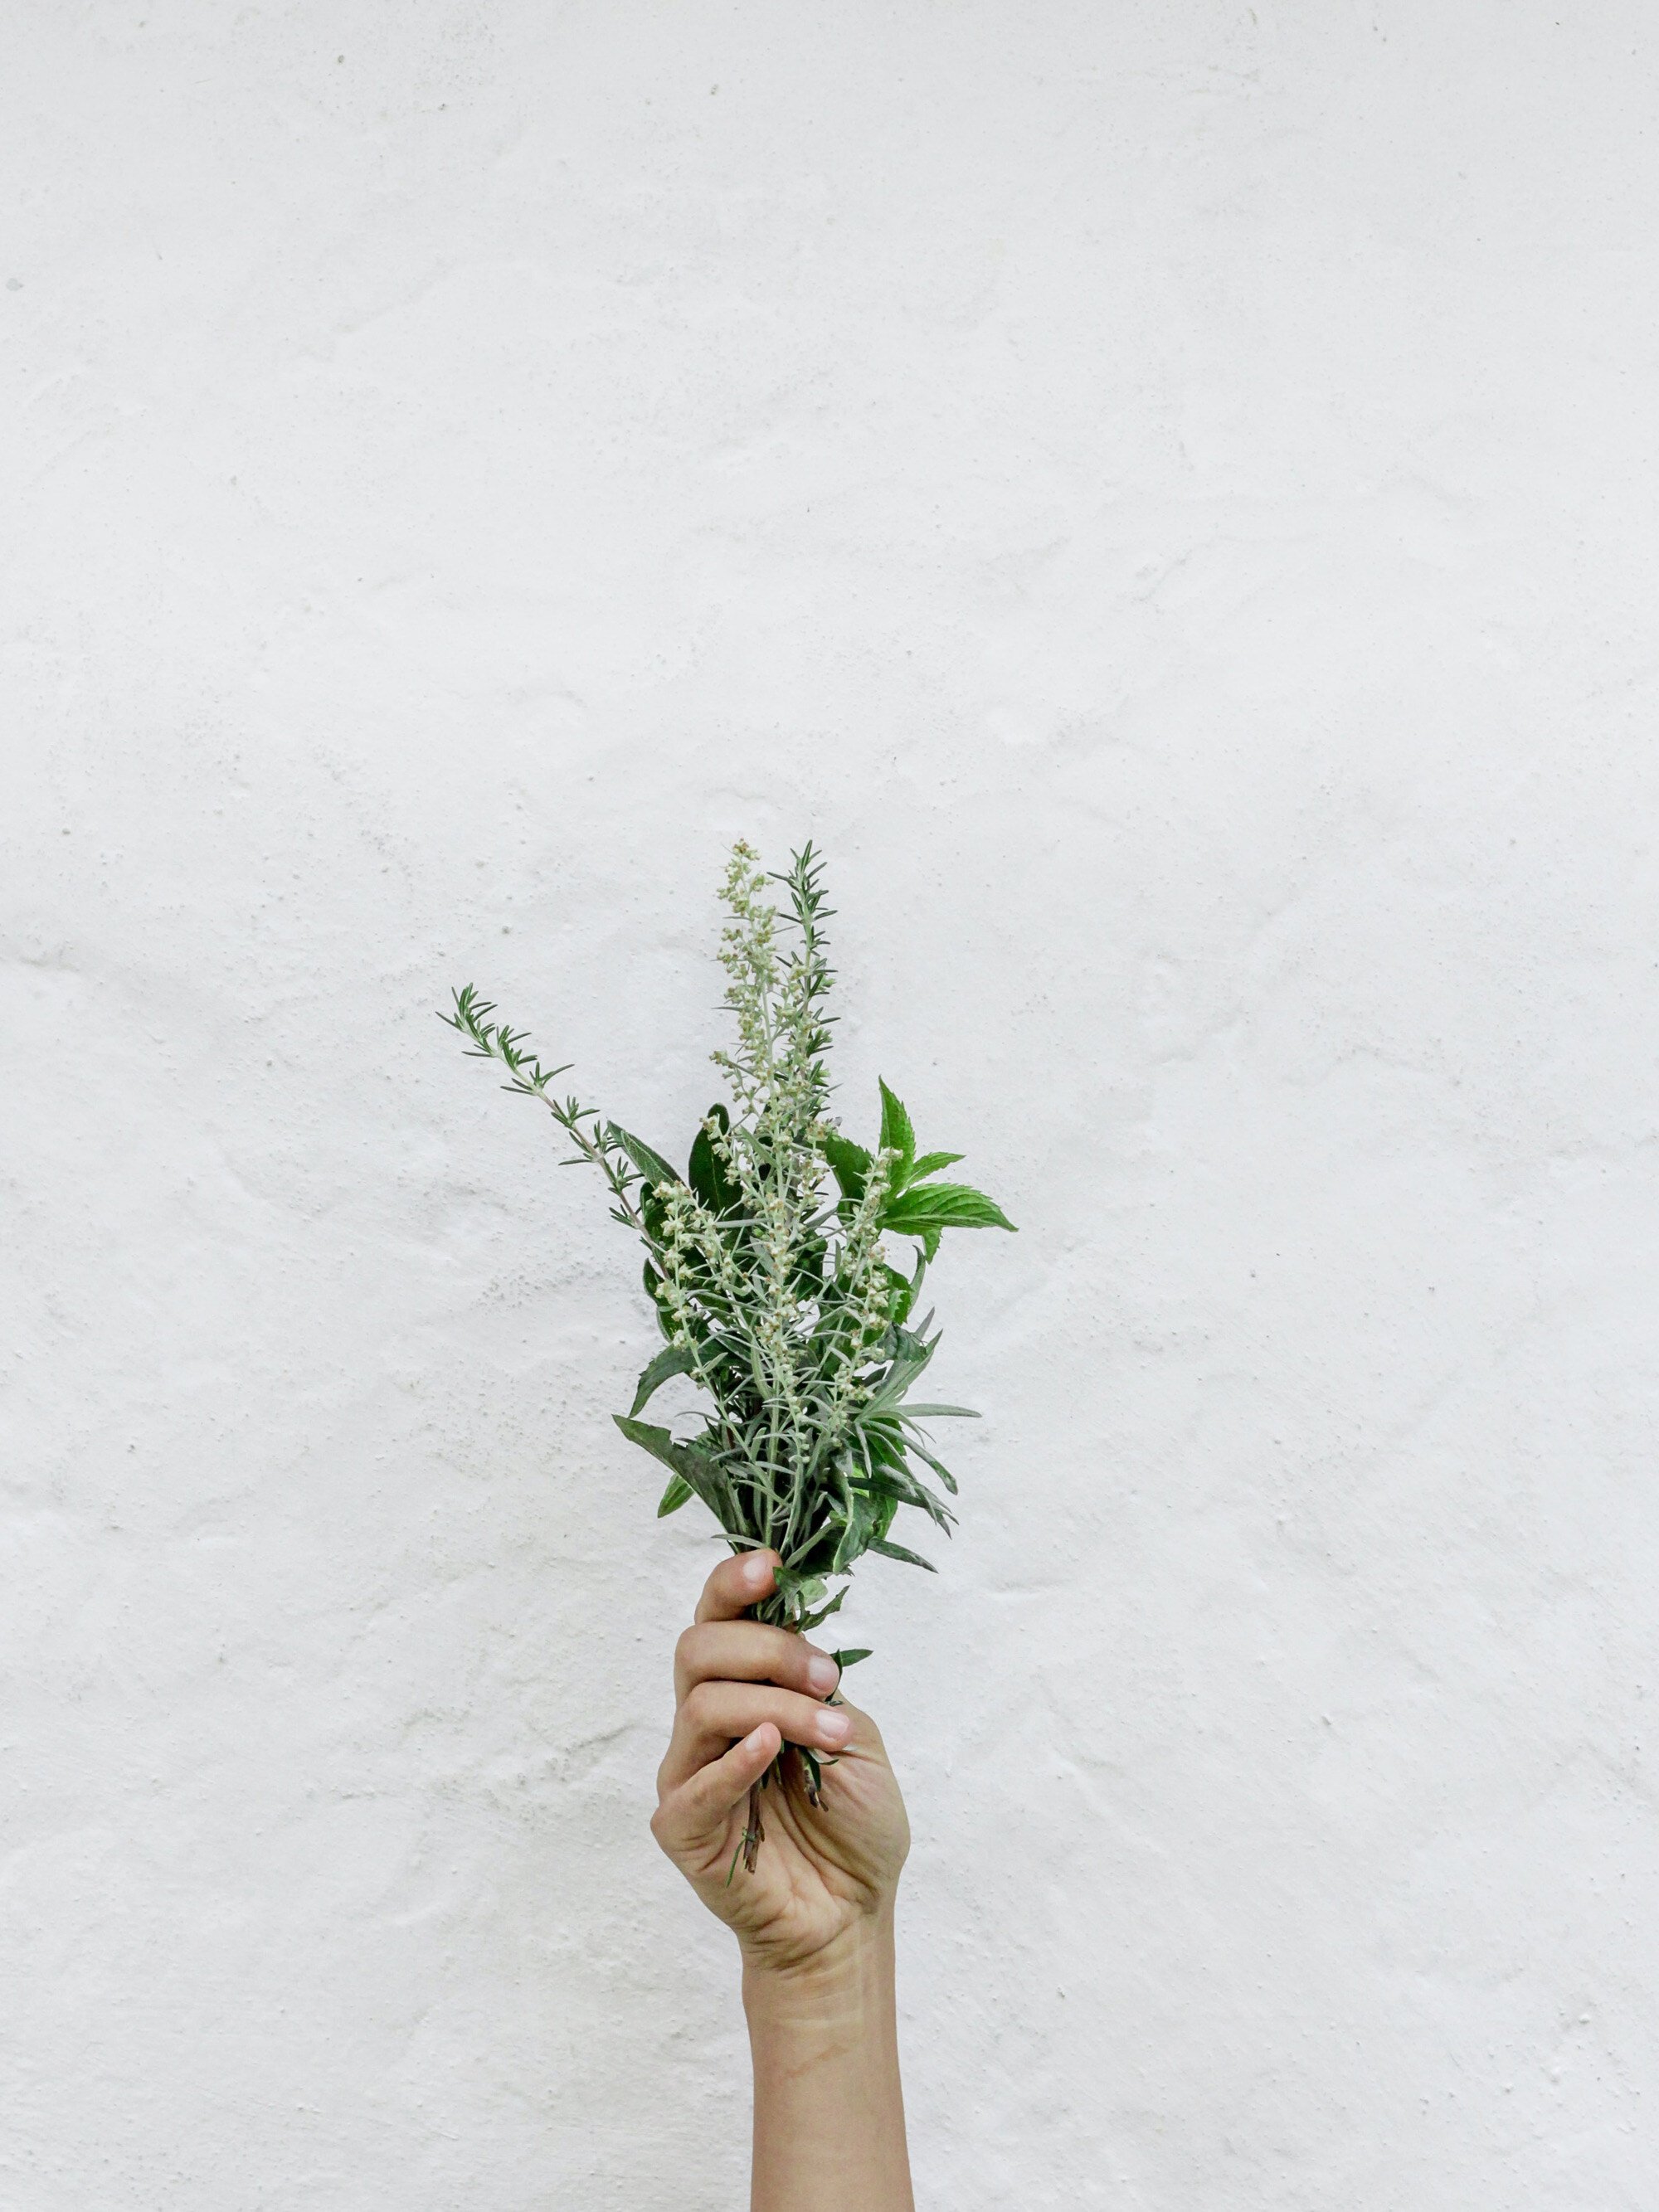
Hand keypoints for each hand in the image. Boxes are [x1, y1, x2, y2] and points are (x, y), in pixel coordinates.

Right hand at [650, 1549, 910, 1976]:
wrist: (852, 1915)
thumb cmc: (853, 1826)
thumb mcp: (853, 1734)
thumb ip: (817, 1686)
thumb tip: (794, 1635)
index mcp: (744, 1689)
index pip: (716, 1618)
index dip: (734, 1583)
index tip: (773, 1567)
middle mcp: (706, 1723)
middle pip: (699, 1649)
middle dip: (768, 1649)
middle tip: (826, 1678)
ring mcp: (687, 1774)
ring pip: (703, 1704)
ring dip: (776, 1707)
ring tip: (830, 1734)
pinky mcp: (681, 1828)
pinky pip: (694, 1784)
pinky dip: (734, 1761)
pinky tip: (770, 1751)